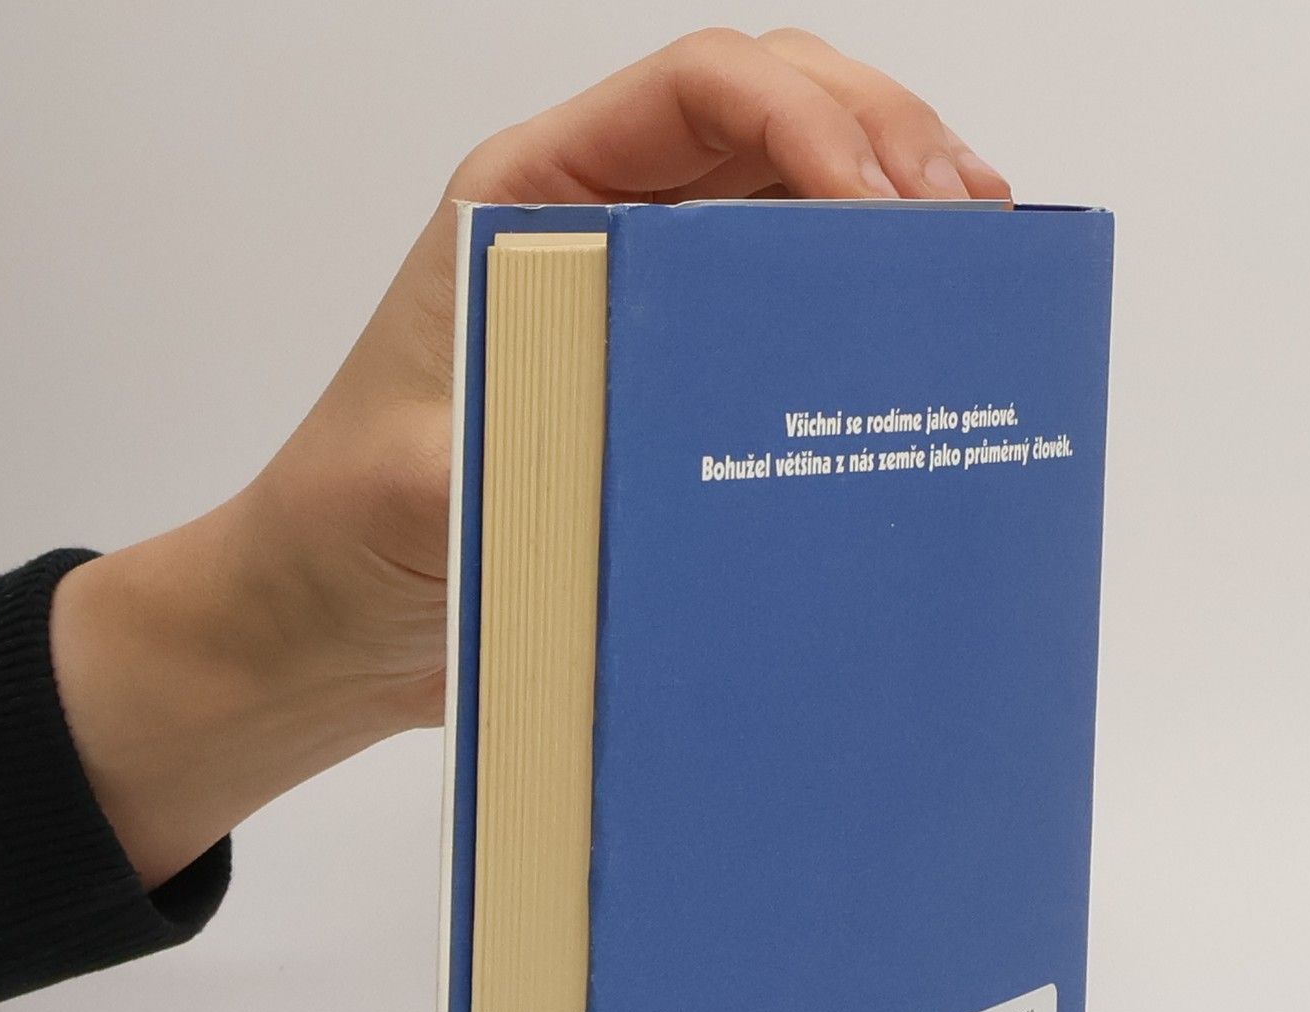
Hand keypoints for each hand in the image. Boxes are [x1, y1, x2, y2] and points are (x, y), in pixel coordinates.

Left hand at [51, 31, 1009, 887]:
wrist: (328, 620)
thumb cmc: (348, 531)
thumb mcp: (430, 480)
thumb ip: (543, 440)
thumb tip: (686, 431)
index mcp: (530, 201)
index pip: (697, 92)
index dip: (810, 122)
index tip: (882, 214)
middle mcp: (599, 230)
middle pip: (772, 116)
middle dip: (886, 141)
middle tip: (971, 221)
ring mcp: (642, 302)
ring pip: (794, 201)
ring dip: (894, 208)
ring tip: (981, 255)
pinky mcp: (670, 382)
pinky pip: (784, 312)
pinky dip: (861, 306)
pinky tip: (923, 334)